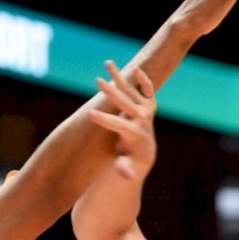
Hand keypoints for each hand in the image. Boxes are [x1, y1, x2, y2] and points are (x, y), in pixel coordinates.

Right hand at [88, 61, 156, 180]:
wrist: (144, 152)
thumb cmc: (128, 158)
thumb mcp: (124, 165)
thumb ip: (125, 169)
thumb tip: (127, 176)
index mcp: (134, 133)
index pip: (119, 125)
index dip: (105, 120)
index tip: (89, 114)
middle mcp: (143, 119)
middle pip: (125, 103)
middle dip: (111, 92)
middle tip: (97, 81)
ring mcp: (146, 110)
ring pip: (132, 90)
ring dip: (119, 77)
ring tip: (107, 62)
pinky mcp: (149, 103)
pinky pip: (147, 88)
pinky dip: (142, 78)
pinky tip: (134, 69)